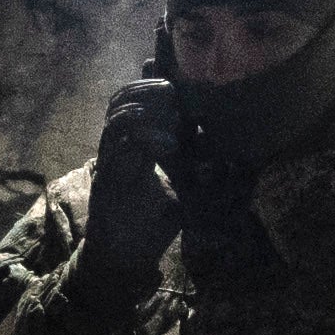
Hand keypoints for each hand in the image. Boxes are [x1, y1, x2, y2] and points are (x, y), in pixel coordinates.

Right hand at [76, 80, 183, 290]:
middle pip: (119, 101)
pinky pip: (115, 145)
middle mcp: (119, 149)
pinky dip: (139, 135)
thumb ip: (198, 173)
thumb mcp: (184, 192)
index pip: (136, 104)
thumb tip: (230, 157)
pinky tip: (165, 140)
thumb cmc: (152, 225)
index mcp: (136, 147)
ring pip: (115, 117)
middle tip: (171, 90)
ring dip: (140, 105)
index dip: (148, 84)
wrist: (127, 257)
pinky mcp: (105, 177)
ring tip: (166, 105)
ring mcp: (109, 161)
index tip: (173, 77)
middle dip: (144, 88)